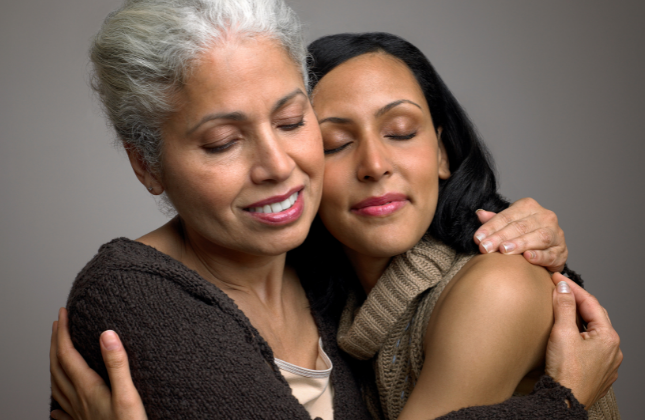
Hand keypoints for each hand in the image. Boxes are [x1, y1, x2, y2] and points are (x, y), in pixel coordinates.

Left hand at [50, 308, 147, 419]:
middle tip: (57, 323)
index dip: (63, 332)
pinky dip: (56, 400)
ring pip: (55, 385)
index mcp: (87, 388)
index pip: (67, 354)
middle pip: (57, 367)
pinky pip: (62, 410)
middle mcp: (77, 399)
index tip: (62, 313)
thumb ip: (117, 364)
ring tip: (56, 351)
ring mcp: (78, 413)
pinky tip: (56, 406)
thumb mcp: (129, 394)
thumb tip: (107, 334)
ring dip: (52, 364)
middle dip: (55, 342)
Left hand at [473, 197, 566, 271]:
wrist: (547, 249)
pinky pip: (551, 253)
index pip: (507, 216)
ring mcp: (556, 234)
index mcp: (529, 206)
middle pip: (520, 226)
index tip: (477, 238)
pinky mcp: (561, 251)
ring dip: (519, 244)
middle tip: (485, 247)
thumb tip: (480, 214)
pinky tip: (527, 257)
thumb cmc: (523, 234)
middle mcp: (545, 217)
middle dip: (500, 237)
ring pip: (538, 237)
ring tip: (504, 250)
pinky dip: (539, 256)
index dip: (491, 227)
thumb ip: (495, 220)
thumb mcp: (507, 224)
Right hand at [545, 273, 622, 407]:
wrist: (564, 402)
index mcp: (608, 337)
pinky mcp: (598, 374)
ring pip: (593, 333)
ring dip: (578, 320)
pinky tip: (568, 337)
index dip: (572, 288)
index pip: (590, 303)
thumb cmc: (565, 372)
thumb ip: (563, 307)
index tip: (556, 278)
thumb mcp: (562, 333)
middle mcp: (613, 350)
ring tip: (561, 311)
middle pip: (594, 317)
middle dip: (576, 302)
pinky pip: (591, 348)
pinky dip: (579, 337)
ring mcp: (608, 363)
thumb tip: (563, 287)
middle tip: (558, 290)